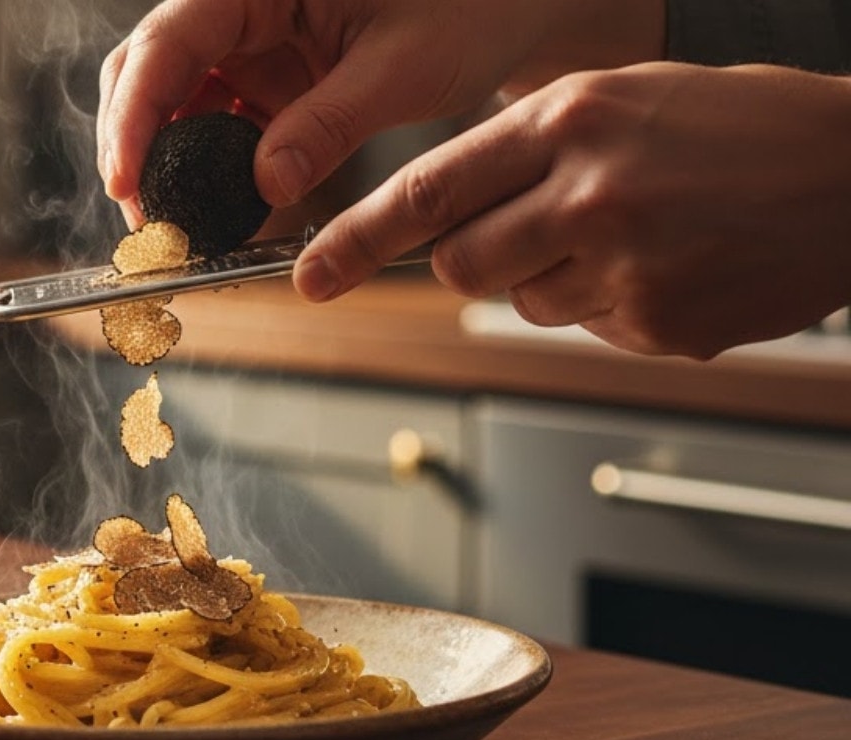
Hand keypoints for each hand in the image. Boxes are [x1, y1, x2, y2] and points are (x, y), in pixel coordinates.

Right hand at [97, 0, 662, 224]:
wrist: (512, 2)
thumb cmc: (472, 5)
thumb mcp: (403, 68)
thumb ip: (327, 125)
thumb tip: (265, 185)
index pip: (169, 41)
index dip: (135, 115)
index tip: (128, 182)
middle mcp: (244, 2)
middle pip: (150, 67)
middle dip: (136, 143)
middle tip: (149, 219)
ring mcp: (252, 39)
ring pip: (173, 97)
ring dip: (169, 160)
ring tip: (182, 223)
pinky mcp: (269, 74)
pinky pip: (215, 119)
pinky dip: (210, 165)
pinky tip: (222, 204)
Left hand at [302, 63, 850, 357]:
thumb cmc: (741, 128)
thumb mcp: (624, 99)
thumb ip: (529, 148)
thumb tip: (445, 211)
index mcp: (570, 119)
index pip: (427, 191)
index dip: (354, 239)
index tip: (309, 275)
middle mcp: (588, 190)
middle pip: (461, 267)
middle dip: (476, 264)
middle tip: (537, 235)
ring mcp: (626, 262)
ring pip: (523, 304)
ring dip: (556, 283)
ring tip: (635, 238)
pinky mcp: (660, 322)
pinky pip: (589, 330)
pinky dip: (614, 308)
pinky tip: (670, 266)